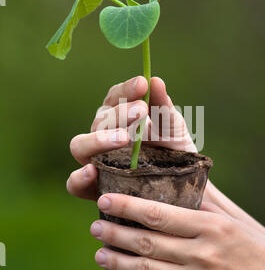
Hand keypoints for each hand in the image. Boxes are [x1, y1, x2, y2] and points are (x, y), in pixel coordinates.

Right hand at [66, 75, 195, 200]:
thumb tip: (155, 80)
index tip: (143, 84)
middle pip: (99, 120)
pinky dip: (79, 178)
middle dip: (120, 113)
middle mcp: (101, 136)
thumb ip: (163, 105)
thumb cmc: (174, 150)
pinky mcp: (94, 189)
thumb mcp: (173, 126)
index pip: (114, 97)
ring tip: (124, 138)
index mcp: (118, 116)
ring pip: (80, 146)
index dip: (126, 90)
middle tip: (142, 110)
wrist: (184, 185)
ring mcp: (95, 162)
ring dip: (98, 140)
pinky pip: (75, 184)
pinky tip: (93, 171)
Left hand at [90, 193, 264, 269]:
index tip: (104, 201)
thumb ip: (207, 201)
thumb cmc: (262, 251)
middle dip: (115, 234)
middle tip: (95, 227)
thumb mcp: (237, 220)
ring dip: (118, 263)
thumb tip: (180, 177)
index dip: (127, 207)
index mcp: (213, 227)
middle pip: (147, 243)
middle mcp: (203, 253)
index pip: (159, 214)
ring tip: (100, 255)